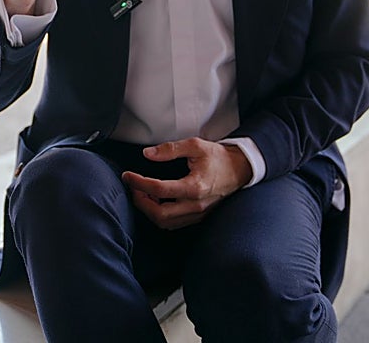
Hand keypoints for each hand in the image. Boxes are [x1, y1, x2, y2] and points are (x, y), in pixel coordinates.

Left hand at [121, 138, 253, 229]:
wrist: (239, 169)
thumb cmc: (218, 158)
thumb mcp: (196, 145)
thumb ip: (170, 149)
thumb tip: (148, 154)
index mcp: (195, 186)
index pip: (159, 190)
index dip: (139, 183)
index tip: (128, 176)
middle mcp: (196, 204)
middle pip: (159, 214)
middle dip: (141, 202)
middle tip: (134, 187)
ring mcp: (197, 213)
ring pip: (166, 223)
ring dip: (149, 211)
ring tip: (143, 193)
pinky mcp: (198, 217)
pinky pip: (174, 223)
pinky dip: (160, 215)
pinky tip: (156, 201)